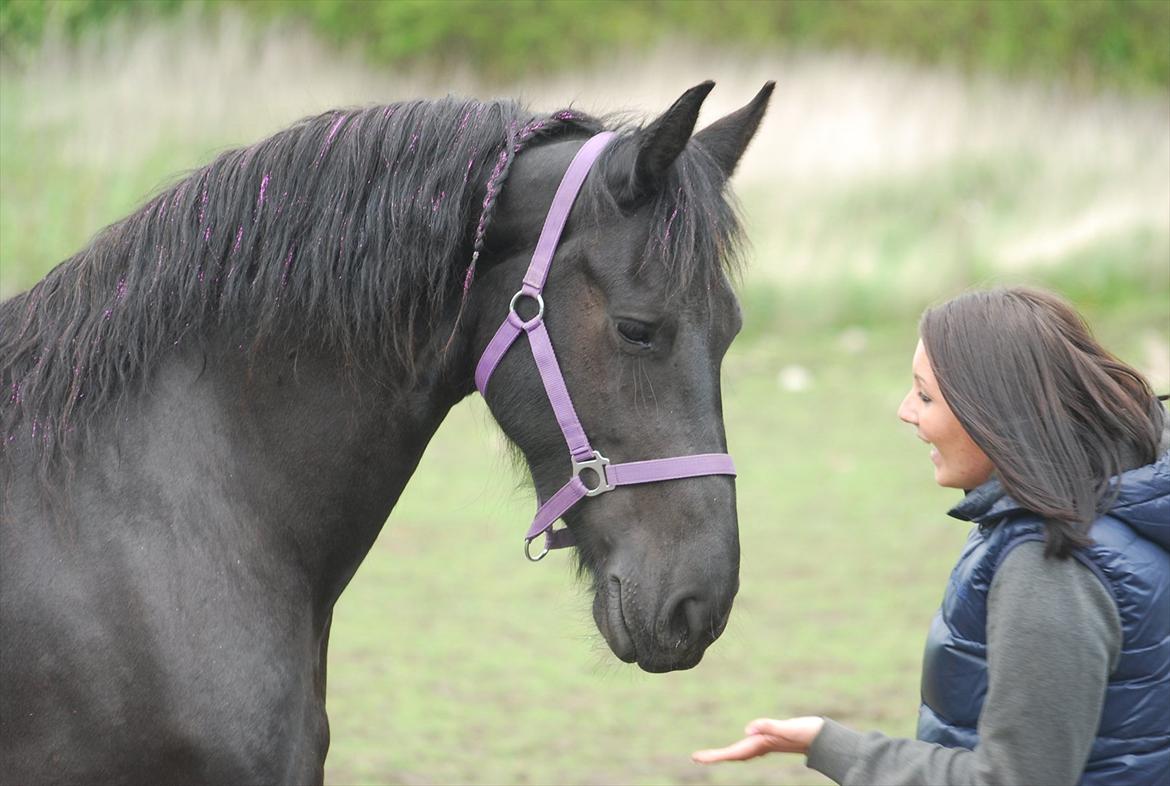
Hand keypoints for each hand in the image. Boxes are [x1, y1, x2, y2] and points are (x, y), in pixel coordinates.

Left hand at [691, 716, 824, 762]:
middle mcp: (762, 746)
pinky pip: (752, 746)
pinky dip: (742, 747)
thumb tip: (748, 729)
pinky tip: (743, 744)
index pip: (733, 752)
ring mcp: (768, 745)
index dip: (714, 755)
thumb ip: (769, 727)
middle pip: (733, 754)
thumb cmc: (807, 732)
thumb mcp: (787, 727)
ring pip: (742, 752)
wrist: (825, 738)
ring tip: (711, 756)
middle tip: (696, 757)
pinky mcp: (774, 741)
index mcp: (761, 745)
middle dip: (715, 756)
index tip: (696, 757)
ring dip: (726, 754)